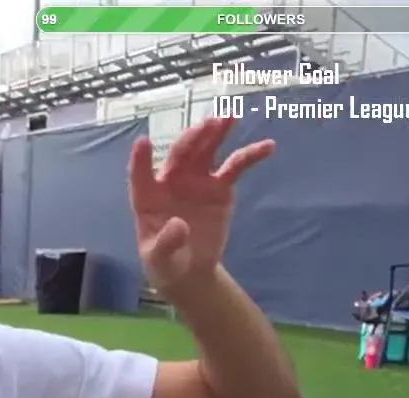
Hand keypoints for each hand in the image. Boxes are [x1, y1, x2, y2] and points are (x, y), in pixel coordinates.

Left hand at [129, 116, 273, 295]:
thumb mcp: (160, 259)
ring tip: (229, 117)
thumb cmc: (165, 262)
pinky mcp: (220, 188)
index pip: (141, 175)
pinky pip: (234, 167)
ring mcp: (196, 181)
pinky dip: (249, 156)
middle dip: (193, 139)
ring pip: (206, 152)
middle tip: (208, 124)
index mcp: (148, 197)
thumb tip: (179, 226)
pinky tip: (267, 146)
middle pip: (180, 156)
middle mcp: (171, 182)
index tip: (144, 142)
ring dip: (216, 134)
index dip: (142, 160)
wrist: (189, 269)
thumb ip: (166, 243)